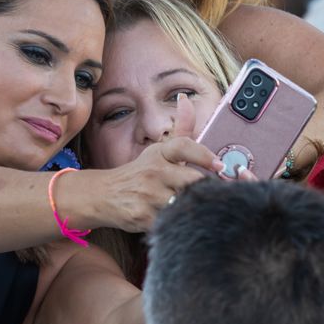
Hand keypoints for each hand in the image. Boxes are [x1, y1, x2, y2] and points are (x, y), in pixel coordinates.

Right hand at [88, 134, 221, 232]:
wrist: (103, 194)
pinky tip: (183, 221)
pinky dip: (180, 223)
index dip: (205, 155)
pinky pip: (172, 221)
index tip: (220, 165)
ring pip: (185, 203)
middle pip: (192, 180)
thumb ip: (181, 129)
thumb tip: (186, 100)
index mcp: (160, 153)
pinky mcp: (143, 216)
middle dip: (207, 190)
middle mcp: (153, 171)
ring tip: (202, 210)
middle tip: (216, 196)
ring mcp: (148, 194)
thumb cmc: (140, 172)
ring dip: (196, 208)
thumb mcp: (159, 150)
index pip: (184, 146)